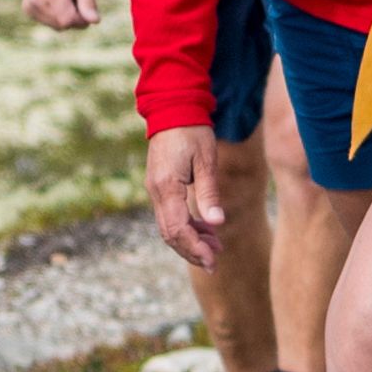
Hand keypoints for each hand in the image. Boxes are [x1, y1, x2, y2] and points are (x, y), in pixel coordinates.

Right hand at [22, 0, 97, 28]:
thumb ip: (88, 2)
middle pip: (62, 25)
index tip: (85, 6)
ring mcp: (29, 5)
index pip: (68, 20)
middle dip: (74, 17)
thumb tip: (95, 21)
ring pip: (56, 26)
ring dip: (65, 16)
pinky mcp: (27, 8)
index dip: (81, 19)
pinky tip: (56, 0)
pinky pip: (48, 22)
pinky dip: (56, 16)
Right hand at [146, 127, 225, 268]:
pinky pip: (170, 215)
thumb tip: (216, 223)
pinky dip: (186, 226)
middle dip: (191, 250)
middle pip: (170, 233)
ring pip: (168, 226)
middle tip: (214, 263)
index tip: (213, 259)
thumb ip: (209, 193)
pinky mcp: (160, 187)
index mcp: (167, 186)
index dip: (194, 247)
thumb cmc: (193, 131)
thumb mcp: (206, 160)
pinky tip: (205, 230)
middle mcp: (156, 191)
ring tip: (215, 248)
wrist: (173, 109)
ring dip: (190, 240)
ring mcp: (156, 190)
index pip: (178, 228)